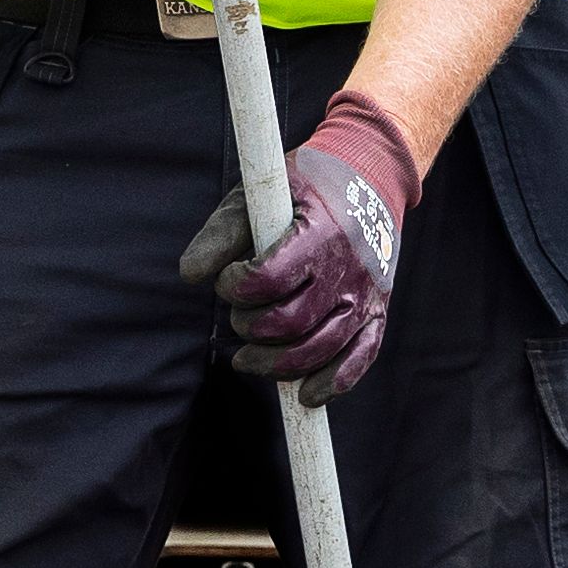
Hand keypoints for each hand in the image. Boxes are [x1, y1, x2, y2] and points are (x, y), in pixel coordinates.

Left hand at [179, 88, 413, 397]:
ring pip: (320, 348)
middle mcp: (348, 267)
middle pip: (291, 322)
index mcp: (319, 232)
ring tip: (247, 359)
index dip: (236, 287)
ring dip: (276, 364)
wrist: (371, 174)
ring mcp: (366, 292)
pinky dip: (333, 382)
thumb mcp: (264, 191)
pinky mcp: (378, 309)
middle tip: (237, 316)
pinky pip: (361, 357)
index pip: (268, 279)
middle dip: (250, 327)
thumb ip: (224, 232)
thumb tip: (190, 274)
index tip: (227, 279)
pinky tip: (305, 394)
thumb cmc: (306, 184)